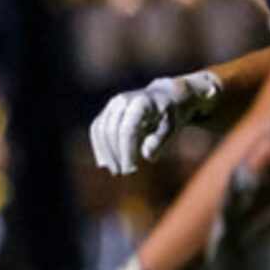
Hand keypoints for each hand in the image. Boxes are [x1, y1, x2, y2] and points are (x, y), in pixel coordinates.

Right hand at [90, 71, 219, 174]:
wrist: (164, 96)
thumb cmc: (170, 115)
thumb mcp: (172, 126)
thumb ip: (160, 140)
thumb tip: (147, 156)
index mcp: (141, 102)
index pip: (128, 129)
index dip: (126, 151)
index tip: (130, 169)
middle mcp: (123, 100)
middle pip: (111, 130)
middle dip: (115, 154)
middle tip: (123, 173)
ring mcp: (112, 105)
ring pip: (100, 130)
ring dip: (105, 152)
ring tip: (115, 170)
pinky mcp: (107, 111)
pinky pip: (97, 129)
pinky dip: (100, 146)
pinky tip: (105, 162)